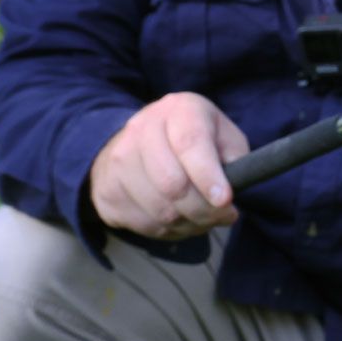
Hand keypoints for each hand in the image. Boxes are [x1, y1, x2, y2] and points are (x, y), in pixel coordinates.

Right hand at [89, 93, 248, 239]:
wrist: (139, 140)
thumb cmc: (195, 139)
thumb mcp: (223, 135)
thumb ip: (235, 159)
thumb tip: (227, 196)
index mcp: (178, 109)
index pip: (189, 143)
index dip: (208, 176)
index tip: (225, 200)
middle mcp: (141, 130)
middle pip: (172, 184)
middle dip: (204, 209)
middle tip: (223, 214)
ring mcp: (117, 161)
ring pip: (159, 211)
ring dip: (190, 223)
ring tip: (202, 216)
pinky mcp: (106, 192)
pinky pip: (144, 226)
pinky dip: (169, 231)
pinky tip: (179, 218)